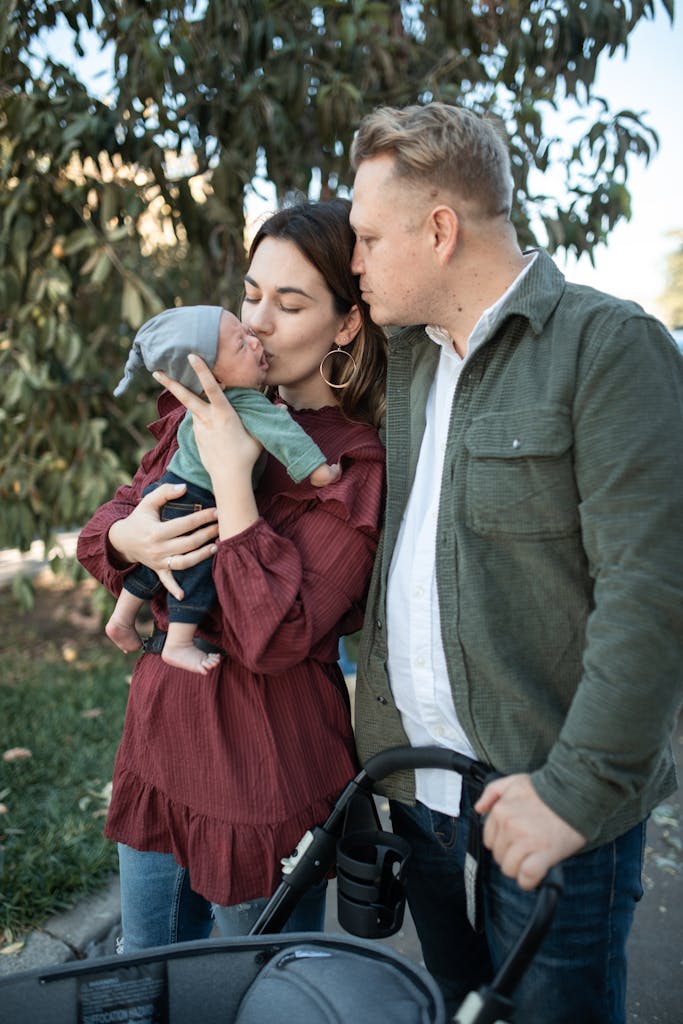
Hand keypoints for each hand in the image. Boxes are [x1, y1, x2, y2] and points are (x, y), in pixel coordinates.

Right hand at [108, 481, 217, 600]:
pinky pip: (166, 581)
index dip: (203, 517)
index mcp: (156, 531)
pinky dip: (174, 589)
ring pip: (183, 562)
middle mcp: (158, 548)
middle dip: (207, 534)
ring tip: (217, 547)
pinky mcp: (158, 570)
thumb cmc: (140, 518)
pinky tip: (184, 595)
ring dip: (201, 557)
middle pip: (188, 543)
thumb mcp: (148, 502)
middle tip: (223, 526)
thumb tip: (184, 487)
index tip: (218, 512)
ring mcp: (158, 561)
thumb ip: (165, 492)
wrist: (122, 540)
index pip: (185, 524)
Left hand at [153, 356, 262, 483]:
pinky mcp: (196, 438)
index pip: (212, 388)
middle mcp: (208, 419)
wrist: (229, 478)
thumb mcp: (259, 435)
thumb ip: (268, 418)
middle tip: (156, 371)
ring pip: (193, 409)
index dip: (202, 371)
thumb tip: (284, 406)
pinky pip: (197, 422)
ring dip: (189, 400)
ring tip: (181, 391)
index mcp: (224, 414)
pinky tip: (208, 424)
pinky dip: (200, 418)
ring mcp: (199, 429)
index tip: (191, 356)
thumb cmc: (247, 456)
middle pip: (186, 397)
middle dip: (170, 383)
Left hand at [475, 773, 584, 890]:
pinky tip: (535, 876)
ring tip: (533, 859)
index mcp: (501, 811)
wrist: (576, 794)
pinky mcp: (544, 853)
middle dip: (511, 856)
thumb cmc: (546, 790)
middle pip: (499, 857)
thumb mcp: (515, 781)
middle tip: (528, 848)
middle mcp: (510, 825)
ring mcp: (526, 840)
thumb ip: (492, 792)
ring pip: (510, 869)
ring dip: (520, 869)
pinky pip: (527, 876)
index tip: (515, 841)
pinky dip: (529, 881)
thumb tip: (479, 809)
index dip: (502, 844)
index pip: (489, 840)